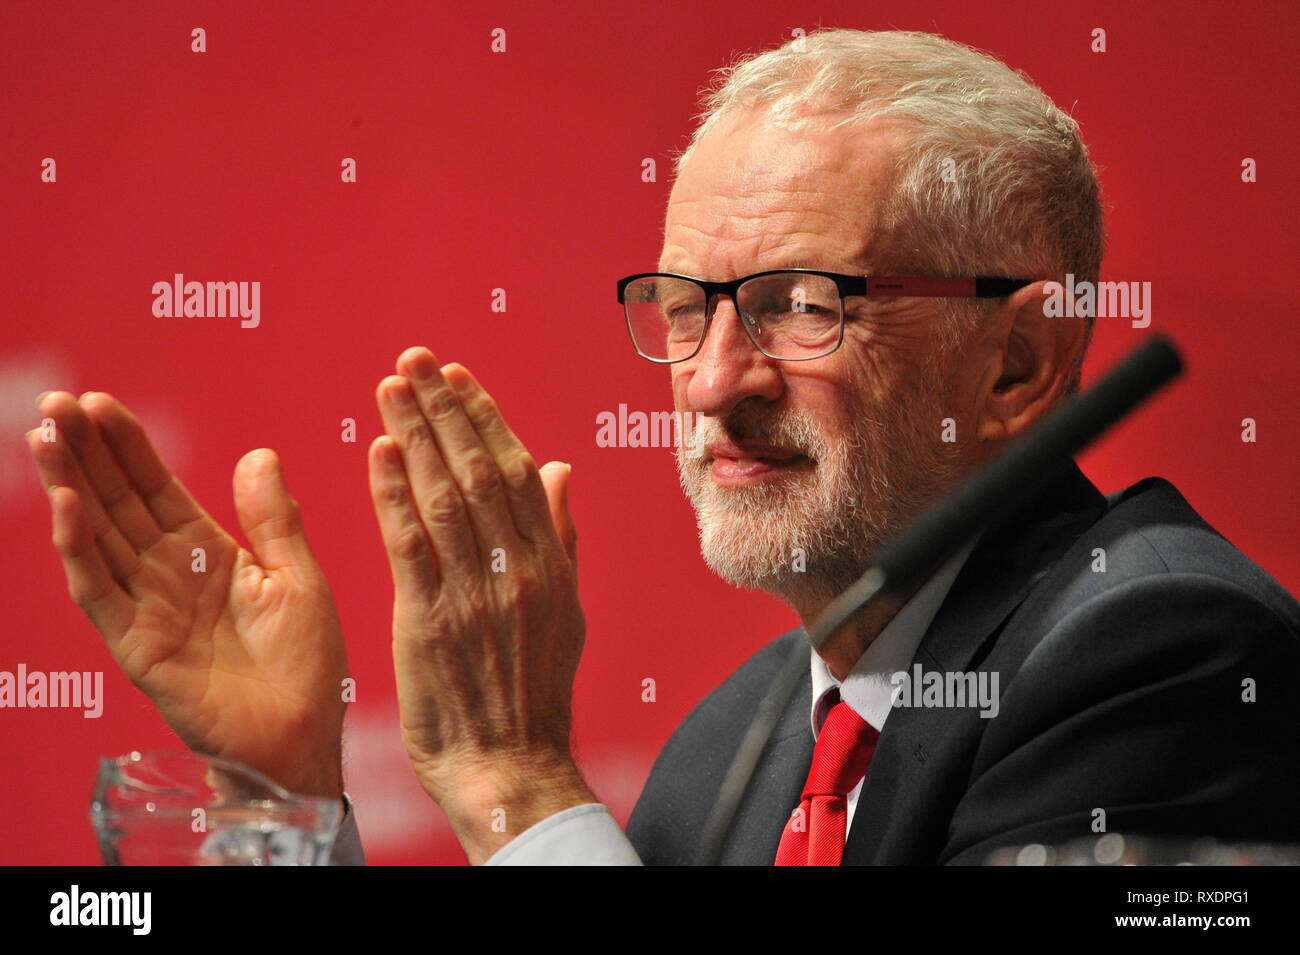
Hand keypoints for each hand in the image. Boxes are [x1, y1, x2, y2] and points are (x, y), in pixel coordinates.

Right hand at [28, 392, 349, 799]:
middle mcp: (167, 576)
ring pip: (97, 537)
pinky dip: (81, 549)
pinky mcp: (137, 646)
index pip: (156, 489)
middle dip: (86, 454)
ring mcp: (147, 609)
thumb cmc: (306, 666)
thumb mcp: (298, 578)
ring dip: (70, 487)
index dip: (128, 448)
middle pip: (116, 503)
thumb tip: (259, 454)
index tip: (102, 403)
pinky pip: (101, 592)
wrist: (304, 734)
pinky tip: (67, 505)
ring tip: (48, 435)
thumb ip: (274, 519)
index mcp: (207, 554)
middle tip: (58, 401)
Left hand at [368, 347, 593, 862]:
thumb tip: (560, 469)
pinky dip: (393, 493)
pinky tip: (379, 452)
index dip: (486, 418)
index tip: (458, 376)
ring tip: (392, 385)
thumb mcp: (567, 611)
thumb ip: (561, 537)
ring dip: (414, 434)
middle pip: (481, 470)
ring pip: (444, 495)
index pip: (519, 471)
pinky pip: (410, 544)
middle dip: (445, 408)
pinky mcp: (430, 621)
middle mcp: (517, 570)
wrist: (509, 764)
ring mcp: (475, 594)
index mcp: (550, 564)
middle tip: (416, 358)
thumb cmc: (532, 692)